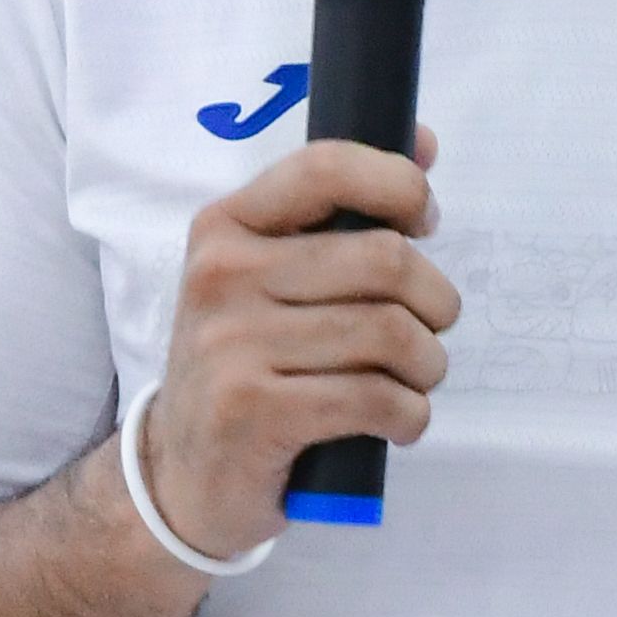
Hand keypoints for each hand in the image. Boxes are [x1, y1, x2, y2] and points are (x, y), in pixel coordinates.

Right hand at [128, 133, 456, 563]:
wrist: (181, 475)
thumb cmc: (246, 367)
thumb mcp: (266, 281)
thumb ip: (336, 215)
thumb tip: (423, 141)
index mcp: (226, 227)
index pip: (326, 168)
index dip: (399, 186)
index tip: (424, 222)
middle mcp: (221, 275)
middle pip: (384, 260)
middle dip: (435, 302)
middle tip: (430, 331)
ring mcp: (232, 344)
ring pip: (389, 334)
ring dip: (427, 366)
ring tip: (415, 381)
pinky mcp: (254, 411)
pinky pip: (375, 398)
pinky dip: (409, 415)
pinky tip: (399, 421)